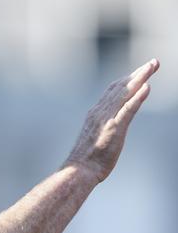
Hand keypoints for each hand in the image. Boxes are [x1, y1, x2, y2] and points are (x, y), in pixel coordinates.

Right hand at [64, 59, 159, 182]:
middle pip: (120, 87)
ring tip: (153, 67)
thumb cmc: (86, 159)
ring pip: (125, 93)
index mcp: (96, 113)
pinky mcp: (114, 128)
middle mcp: (100, 112)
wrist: (79, 170)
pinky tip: (147, 86)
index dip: (128, 79)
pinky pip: (127, 109)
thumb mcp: (95, 138)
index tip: (140, 72)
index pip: (113, 91)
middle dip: (138, 73)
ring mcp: (107, 119)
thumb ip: (102, 127)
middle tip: (153, 62)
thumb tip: (110, 126)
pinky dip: (137, 96)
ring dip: (140, 78)